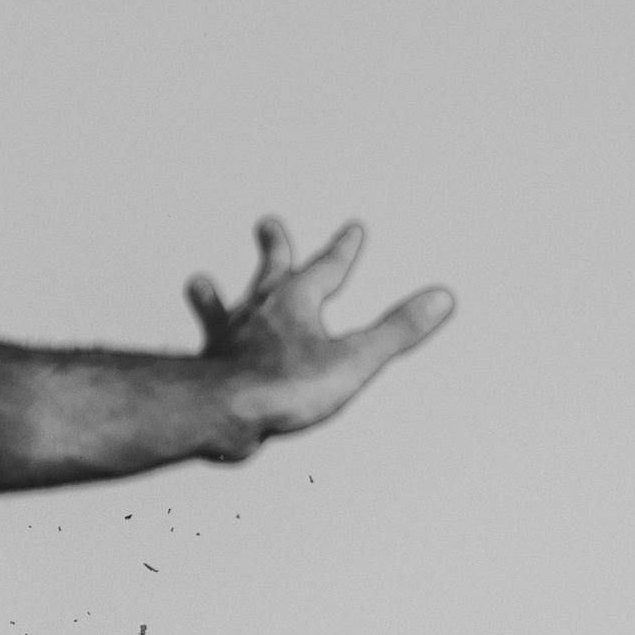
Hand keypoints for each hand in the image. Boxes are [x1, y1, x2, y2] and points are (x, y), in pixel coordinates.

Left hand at [185, 217, 454, 444]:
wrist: (221, 412)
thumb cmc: (284, 386)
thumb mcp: (354, 358)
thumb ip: (397, 330)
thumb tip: (440, 298)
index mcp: (295, 302)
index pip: (326, 267)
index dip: (342, 249)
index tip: (352, 229)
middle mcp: (257, 312)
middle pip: (267, 273)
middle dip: (274, 248)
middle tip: (266, 223)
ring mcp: (227, 338)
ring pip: (221, 307)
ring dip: (215, 294)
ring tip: (199, 281)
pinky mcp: (206, 367)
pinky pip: (202, 350)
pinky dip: (198, 346)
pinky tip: (193, 350)